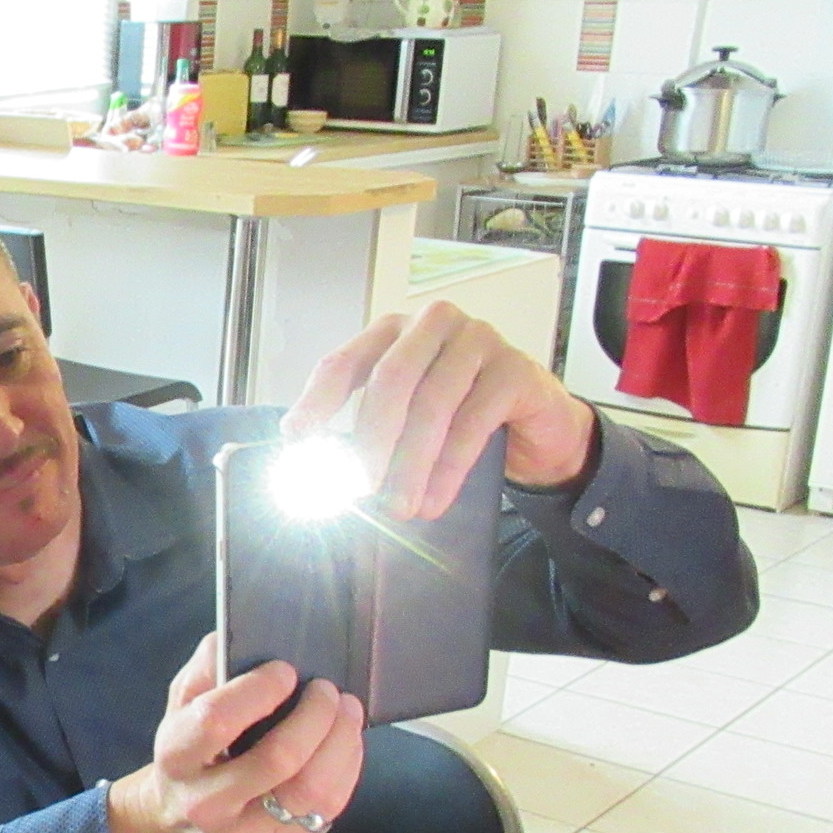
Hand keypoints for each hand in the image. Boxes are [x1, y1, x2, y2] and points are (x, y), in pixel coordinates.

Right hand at [107, 635, 365, 832]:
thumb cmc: (187, 758)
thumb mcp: (179, 710)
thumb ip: (205, 672)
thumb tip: (236, 636)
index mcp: (177, 760)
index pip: (217, 722)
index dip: (258, 691)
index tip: (284, 670)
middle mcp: (207, 804)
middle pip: (278, 759)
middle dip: (316, 715)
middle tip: (326, 689)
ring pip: (312, 789)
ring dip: (341, 741)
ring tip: (347, 709)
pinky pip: (327, 808)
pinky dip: (346, 766)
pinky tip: (346, 742)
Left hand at [286, 300, 598, 519]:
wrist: (536, 426)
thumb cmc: (460, 417)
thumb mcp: (409, 417)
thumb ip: (369, 430)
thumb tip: (320, 476)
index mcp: (393, 331)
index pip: (345, 361)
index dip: (318, 401)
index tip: (296, 439)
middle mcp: (433, 324)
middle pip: (391, 379)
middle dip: (370, 438)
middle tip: (359, 488)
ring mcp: (478, 339)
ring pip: (433, 402)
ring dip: (411, 463)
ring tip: (398, 508)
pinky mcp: (515, 369)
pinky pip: (474, 421)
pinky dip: (449, 468)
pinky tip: (434, 500)